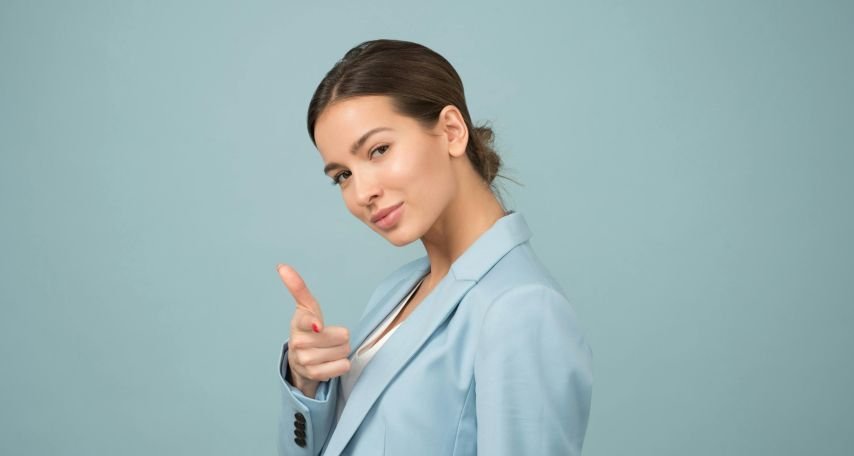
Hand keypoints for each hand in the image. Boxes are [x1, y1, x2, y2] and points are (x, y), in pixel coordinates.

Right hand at [276, 264, 350, 396]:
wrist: (299, 361)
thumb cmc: (307, 329)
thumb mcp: (305, 307)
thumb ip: (297, 287)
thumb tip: (282, 266)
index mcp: (297, 324)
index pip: (306, 321)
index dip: (314, 323)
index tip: (318, 325)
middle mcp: (298, 343)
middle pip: (340, 336)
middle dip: (340, 336)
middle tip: (330, 338)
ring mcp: (305, 361)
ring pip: (343, 351)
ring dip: (342, 350)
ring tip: (330, 349)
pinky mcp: (314, 375)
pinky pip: (342, 366)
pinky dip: (342, 364)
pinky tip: (331, 361)